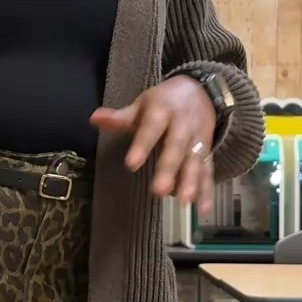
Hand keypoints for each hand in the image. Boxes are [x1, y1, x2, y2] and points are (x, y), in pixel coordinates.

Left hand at [91, 76, 216, 212]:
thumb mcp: (142, 106)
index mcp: (162, 111)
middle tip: (160, 191)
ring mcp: (197, 140)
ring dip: (191, 182)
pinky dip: (207, 191)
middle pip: (176, 147)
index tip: (132, 165)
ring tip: (184, 201)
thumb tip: (93, 118)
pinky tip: (202, 210)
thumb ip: (120, 117)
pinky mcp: (207, 152)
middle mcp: (183, 126)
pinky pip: (208, 172)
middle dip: (169, 169)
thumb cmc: (163, 103)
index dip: (142, 145)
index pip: (151, 128)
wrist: (201, 91)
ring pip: (195, 161)